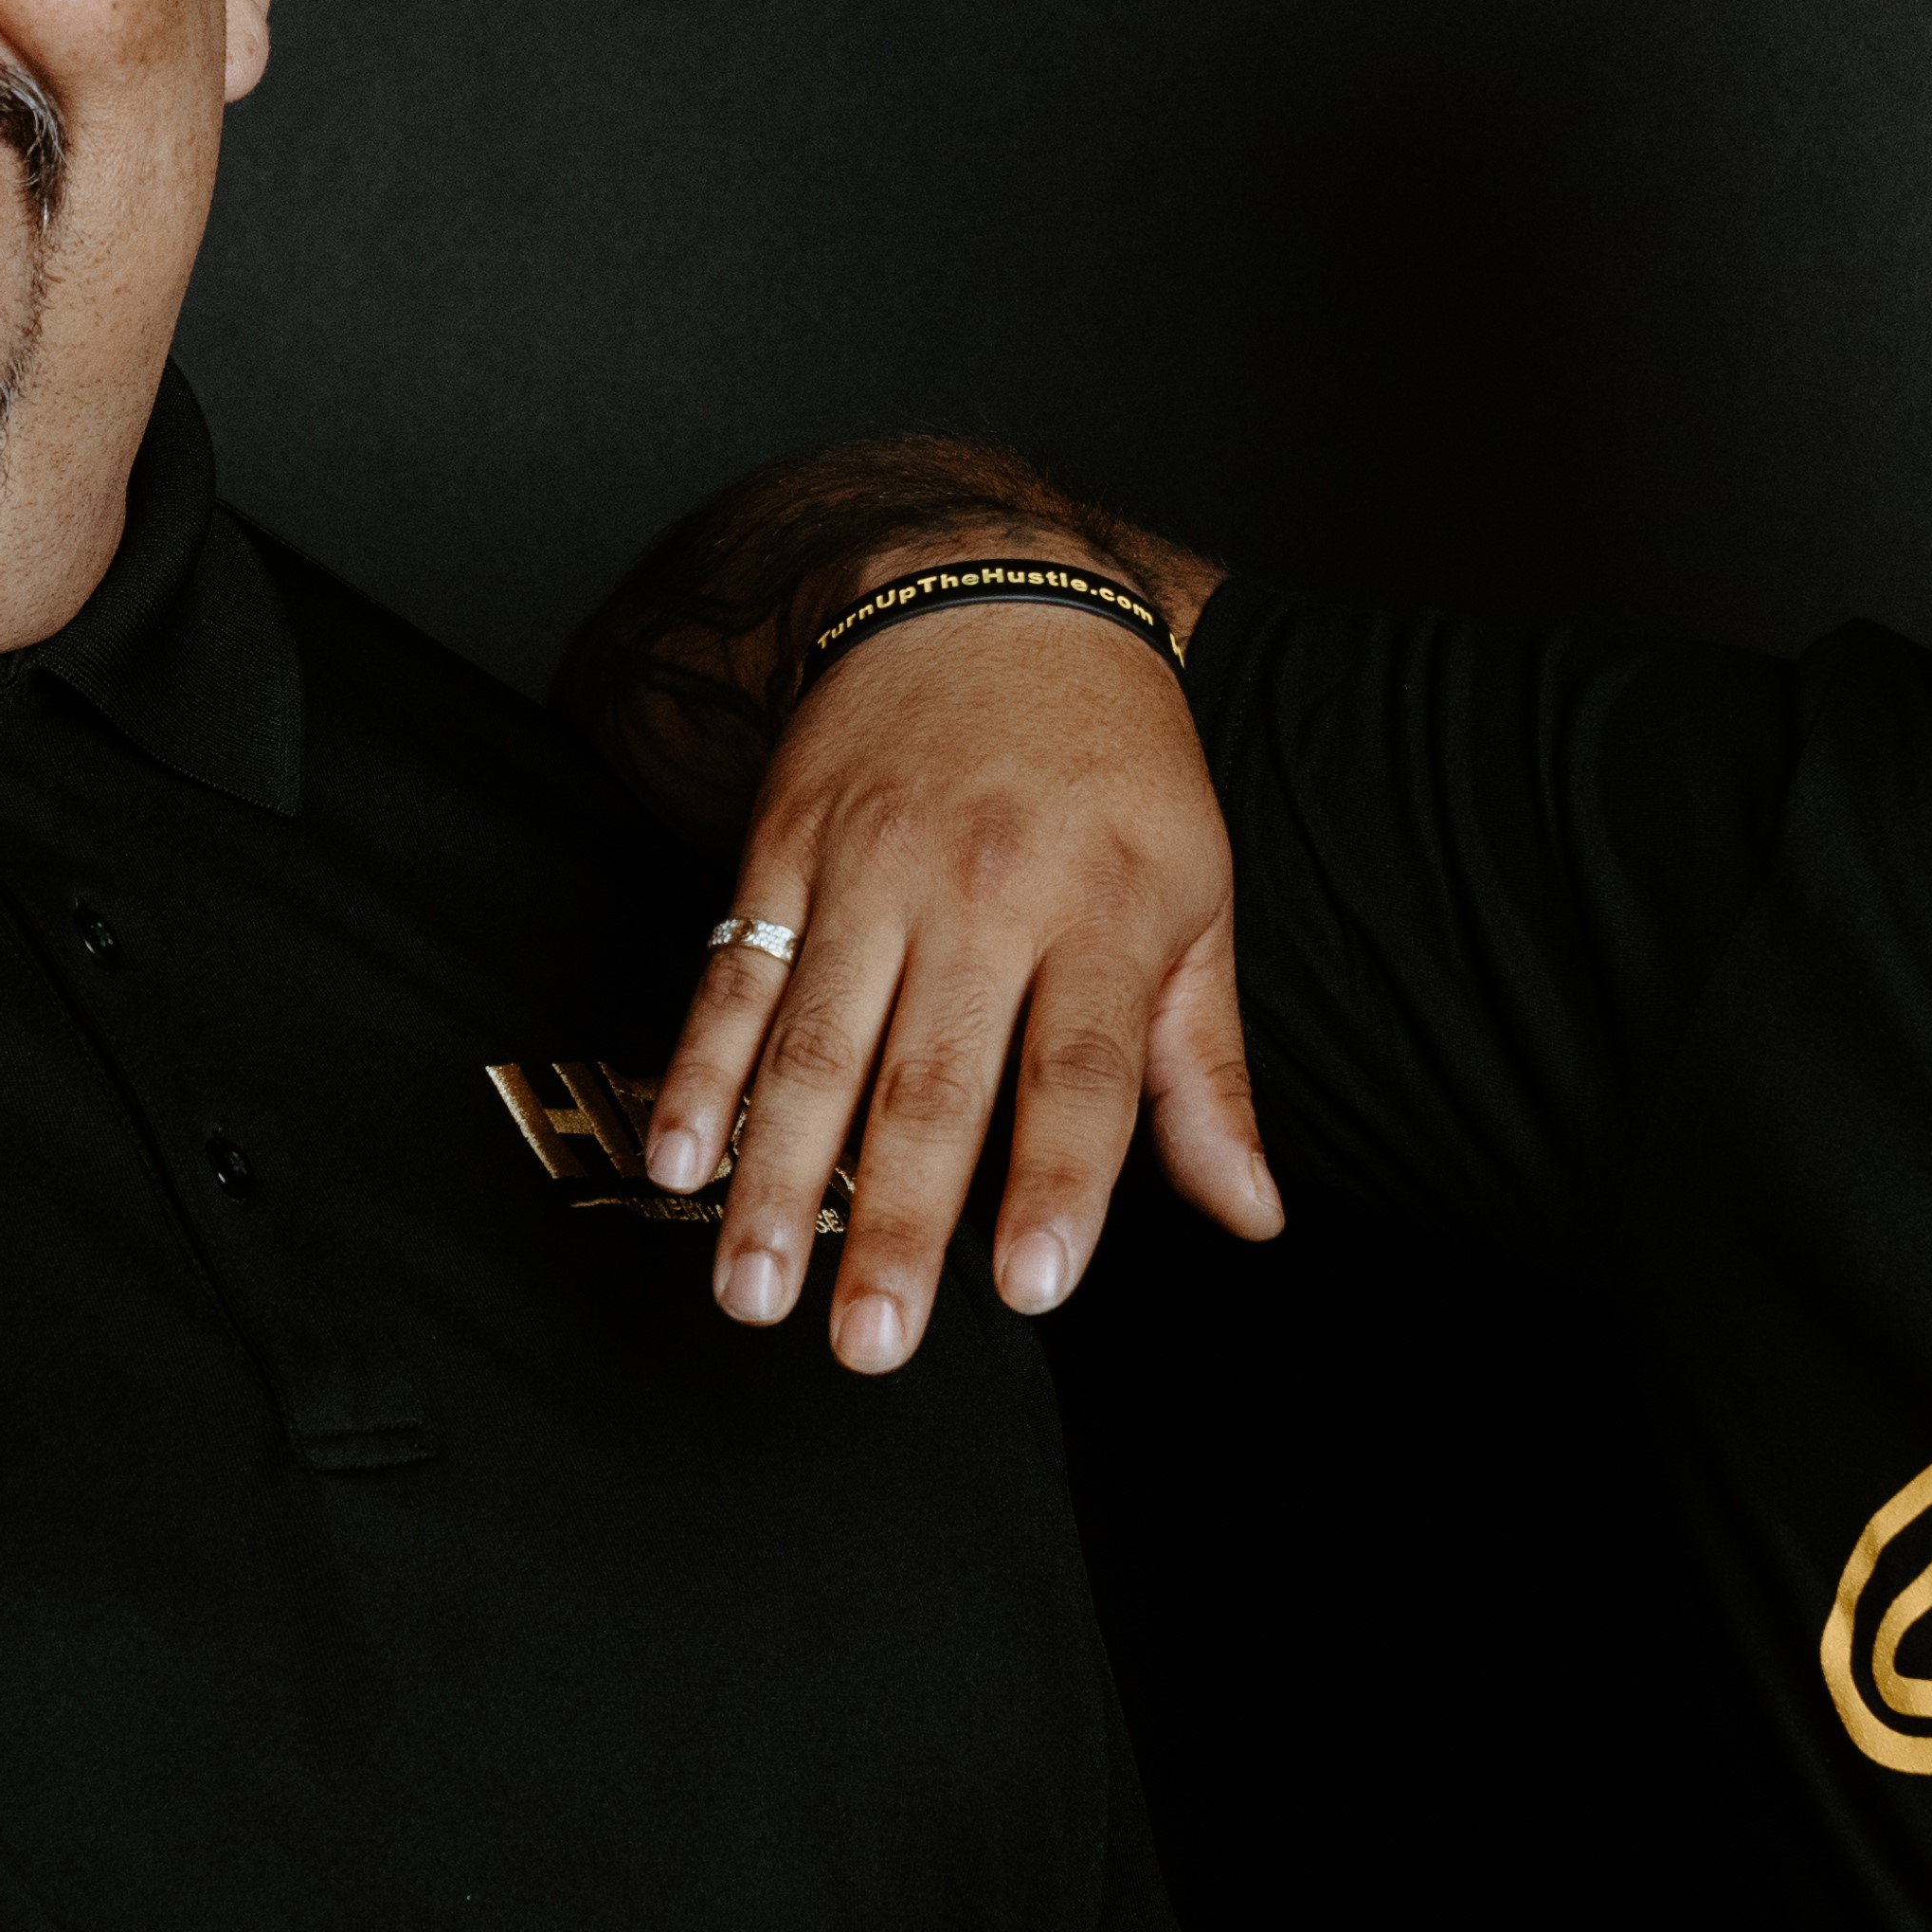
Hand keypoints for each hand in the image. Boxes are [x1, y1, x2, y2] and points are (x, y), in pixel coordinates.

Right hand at [646, 602, 1277, 1368]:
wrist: (993, 587)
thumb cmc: (1115, 768)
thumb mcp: (1198, 894)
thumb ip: (1206, 1071)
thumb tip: (1252, 1215)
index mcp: (1107, 913)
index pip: (1084, 1071)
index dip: (1059, 1182)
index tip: (1032, 1286)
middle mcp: (987, 895)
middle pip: (936, 1081)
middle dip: (900, 1223)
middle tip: (871, 1345)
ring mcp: (873, 870)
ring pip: (815, 1045)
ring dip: (778, 1179)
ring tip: (756, 1292)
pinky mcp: (784, 846)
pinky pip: (733, 974)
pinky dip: (701, 1073)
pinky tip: (679, 1162)